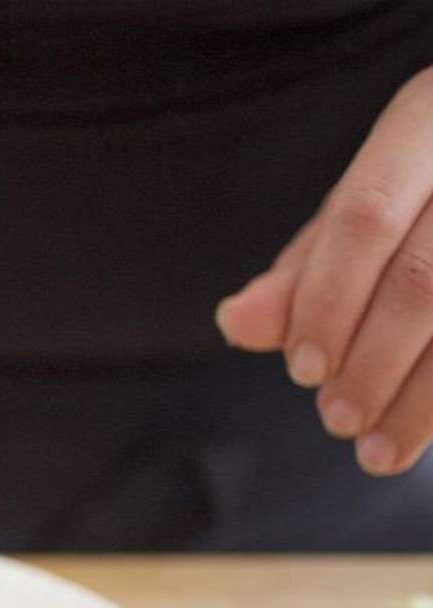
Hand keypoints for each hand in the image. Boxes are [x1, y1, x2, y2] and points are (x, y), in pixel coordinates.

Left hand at [216, 67, 432, 476]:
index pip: (365, 216)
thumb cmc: (423, 199)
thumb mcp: (361, 219)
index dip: (327, 301)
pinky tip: (423, 434)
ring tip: (376, 450)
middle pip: (424, 279)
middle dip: (372, 363)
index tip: (302, 371)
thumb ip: (301, 273)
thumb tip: (232, 322)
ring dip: (423, 400)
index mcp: (425, 119)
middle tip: (336, 419)